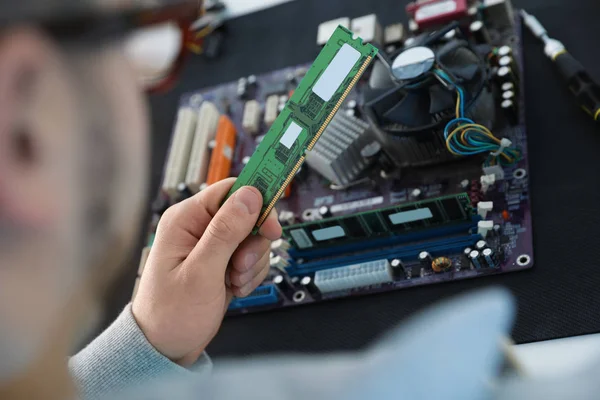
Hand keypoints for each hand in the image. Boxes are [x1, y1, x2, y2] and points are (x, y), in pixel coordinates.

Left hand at [132, 178, 280, 365]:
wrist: (166, 347)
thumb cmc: (170, 314)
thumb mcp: (201, 272)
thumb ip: (226, 231)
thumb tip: (249, 195)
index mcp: (186, 219)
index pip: (231, 190)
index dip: (256, 202)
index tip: (271, 223)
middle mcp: (199, 227)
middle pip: (249, 215)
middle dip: (254, 243)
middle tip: (241, 266)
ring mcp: (213, 245)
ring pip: (254, 238)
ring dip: (252, 263)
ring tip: (232, 282)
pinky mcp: (223, 262)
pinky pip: (252, 257)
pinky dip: (250, 274)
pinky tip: (233, 288)